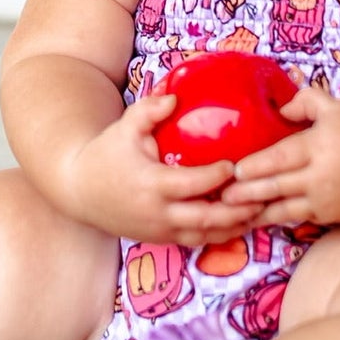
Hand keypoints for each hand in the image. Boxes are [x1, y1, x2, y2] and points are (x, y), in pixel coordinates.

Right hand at [60, 94, 268, 244]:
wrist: (78, 190)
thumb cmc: (106, 154)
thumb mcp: (125, 127)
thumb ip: (149, 110)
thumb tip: (175, 97)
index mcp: (152, 184)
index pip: (193, 183)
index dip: (218, 176)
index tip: (235, 164)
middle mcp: (158, 213)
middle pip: (207, 219)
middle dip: (237, 210)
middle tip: (261, 195)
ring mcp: (160, 230)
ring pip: (205, 236)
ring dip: (234, 227)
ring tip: (259, 212)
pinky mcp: (160, 239)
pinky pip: (196, 242)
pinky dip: (219, 235)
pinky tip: (238, 223)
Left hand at [217, 86, 339, 227]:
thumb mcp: (336, 107)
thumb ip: (303, 102)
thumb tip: (277, 110)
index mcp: (319, 146)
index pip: (278, 158)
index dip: (252, 167)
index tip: (231, 170)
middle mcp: (321, 177)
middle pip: (275, 187)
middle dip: (245, 194)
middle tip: (220, 198)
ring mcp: (328, 200)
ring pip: (284, 210)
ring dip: (258, 213)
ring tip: (233, 215)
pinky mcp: (335, 216)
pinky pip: (301, 218)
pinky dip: (280, 219)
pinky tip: (262, 219)